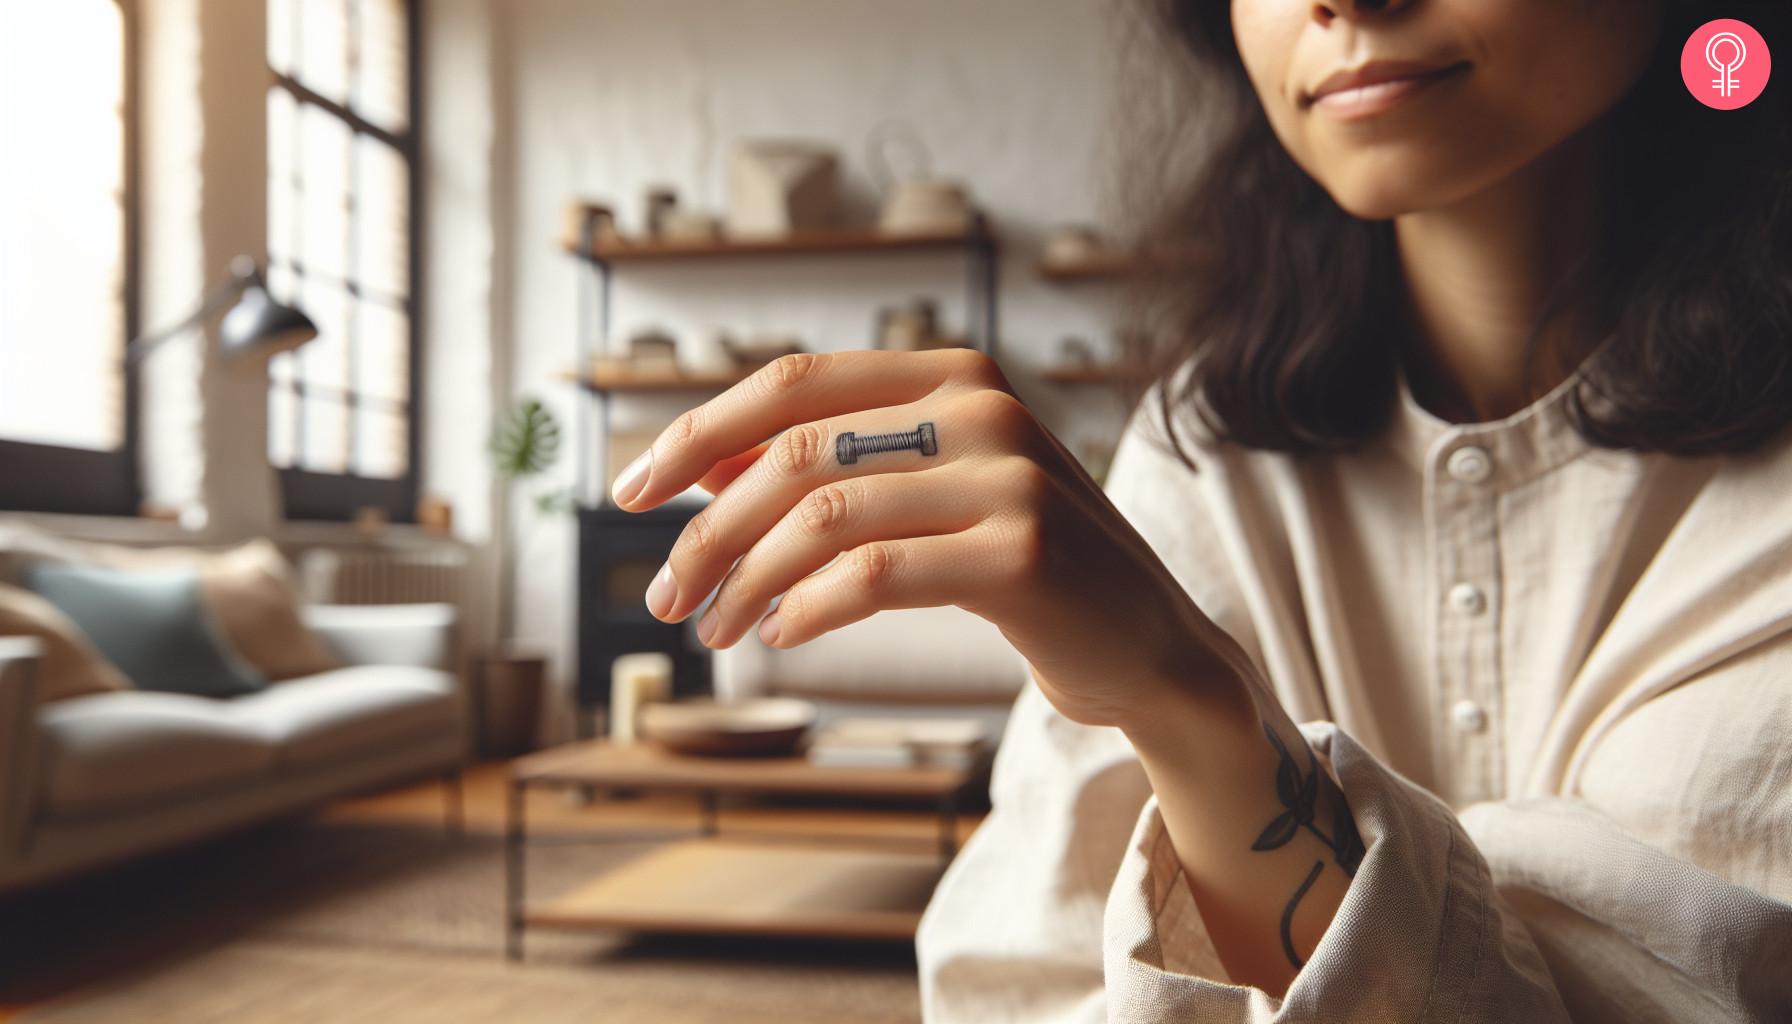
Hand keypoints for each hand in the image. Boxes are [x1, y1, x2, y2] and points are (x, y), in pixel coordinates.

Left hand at [613, 348, 1251, 728]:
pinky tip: (785, 635)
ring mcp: (1008, 474)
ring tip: (716, 630)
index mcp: (952, 375)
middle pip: (795, 453)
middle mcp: (981, 407)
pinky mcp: (1021, 549)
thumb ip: (835, 469)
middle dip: (708, 530)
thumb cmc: (1024, 570)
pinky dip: (808, 608)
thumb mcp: (930, 499)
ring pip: (823, 516)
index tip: (629, 492)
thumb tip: (704, 466)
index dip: (697, 433)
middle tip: (668, 596)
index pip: (792, 383)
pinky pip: (872, 574)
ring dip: (746, 580)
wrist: (1149, 646)